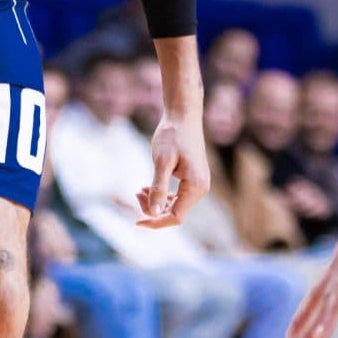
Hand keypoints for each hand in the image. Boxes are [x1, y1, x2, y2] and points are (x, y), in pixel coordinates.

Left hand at [137, 108, 208, 228]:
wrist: (182, 116)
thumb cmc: (172, 135)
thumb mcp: (162, 162)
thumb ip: (159, 188)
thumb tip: (153, 213)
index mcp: (196, 187)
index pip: (176, 217)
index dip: (156, 222)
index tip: (137, 222)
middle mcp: (201, 188)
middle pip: (175, 212)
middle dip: (154, 210)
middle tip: (136, 194)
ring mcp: (198, 184)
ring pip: (175, 205)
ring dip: (157, 202)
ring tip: (139, 190)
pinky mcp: (193, 178)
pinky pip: (178, 195)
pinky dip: (163, 195)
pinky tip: (148, 187)